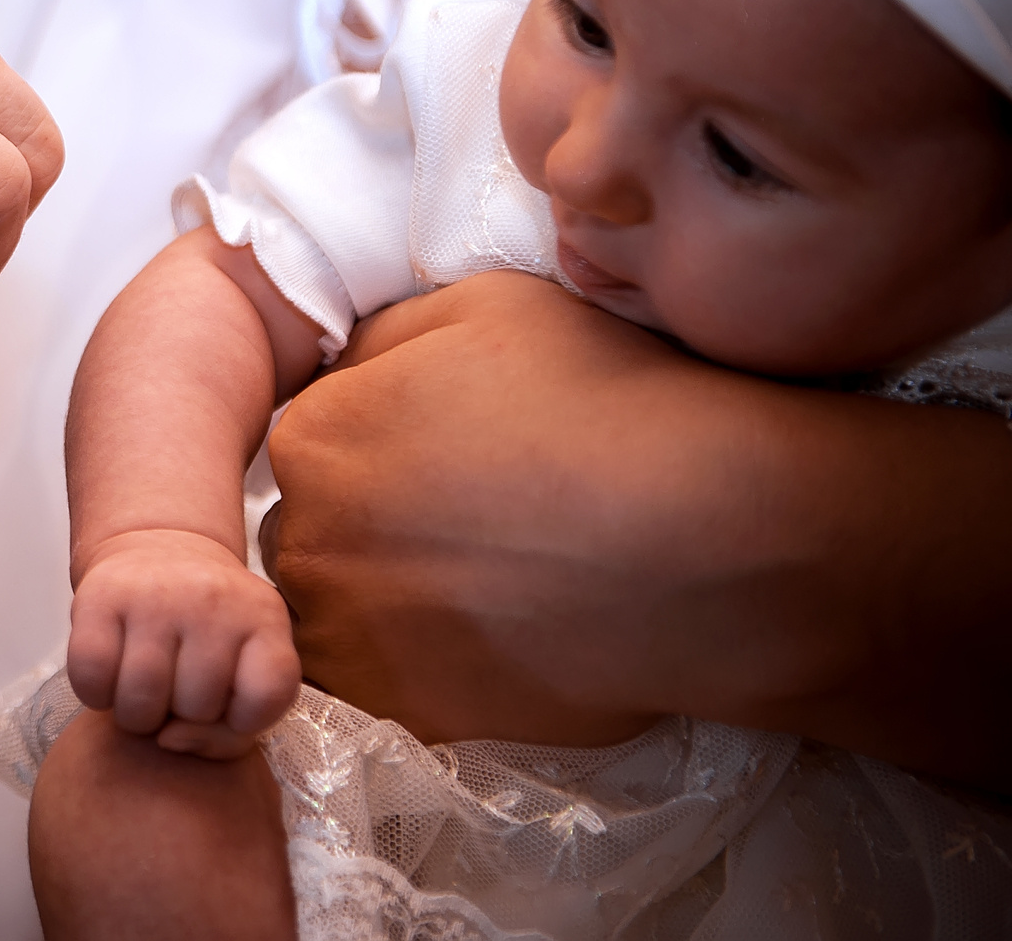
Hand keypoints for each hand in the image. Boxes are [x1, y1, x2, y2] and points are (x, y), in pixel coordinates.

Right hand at [67, 529, 300, 755]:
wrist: (159, 549)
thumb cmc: (207, 632)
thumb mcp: (244, 669)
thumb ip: (228, 733)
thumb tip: (168, 740)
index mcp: (264, 616)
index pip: (266, 697)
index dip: (245, 720)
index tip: (229, 699)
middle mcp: (212, 598)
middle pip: (197, 709)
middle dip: (182, 715)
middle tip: (177, 686)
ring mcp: (154, 595)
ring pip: (140, 704)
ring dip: (137, 715)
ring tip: (145, 688)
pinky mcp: (99, 596)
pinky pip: (91, 679)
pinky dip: (96, 696)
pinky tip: (110, 678)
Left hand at [264, 271, 1011, 788]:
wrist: (713, 541)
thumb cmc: (605, 402)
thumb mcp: (481, 307)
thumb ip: (379, 336)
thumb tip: (340, 370)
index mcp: (314, 437)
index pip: (312, 442)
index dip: (381, 445)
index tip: (449, 455)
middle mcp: (306, 541)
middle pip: (313, 529)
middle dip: (370, 524)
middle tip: (474, 522)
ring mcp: (351, 639)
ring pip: (338, 612)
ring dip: (388, 598)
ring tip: (492, 580)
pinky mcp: (408, 712)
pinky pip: (387, 682)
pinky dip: (427, 662)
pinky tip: (501, 631)